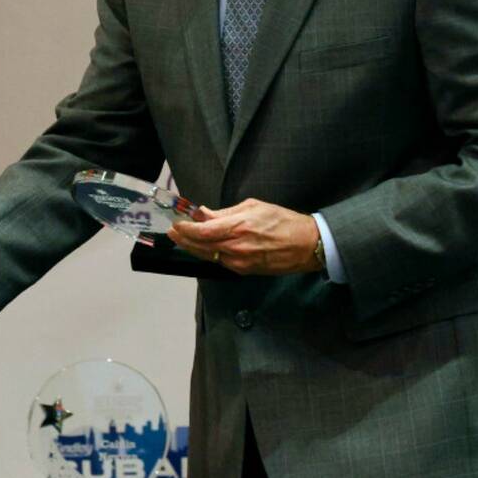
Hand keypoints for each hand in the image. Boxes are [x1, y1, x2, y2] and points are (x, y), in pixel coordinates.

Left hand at [167, 198, 320, 274]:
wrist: (306, 245)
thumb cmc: (282, 221)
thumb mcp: (253, 206)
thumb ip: (225, 212)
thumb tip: (204, 213)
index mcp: (238, 227)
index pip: (203, 231)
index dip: (185, 229)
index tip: (175, 223)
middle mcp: (236, 247)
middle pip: (201, 246)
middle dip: (183, 239)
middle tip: (172, 232)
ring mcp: (240, 261)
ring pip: (208, 255)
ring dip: (192, 247)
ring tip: (181, 238)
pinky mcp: (244, 270)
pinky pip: (220, 262)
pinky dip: (208, 254)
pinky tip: (201, 247)